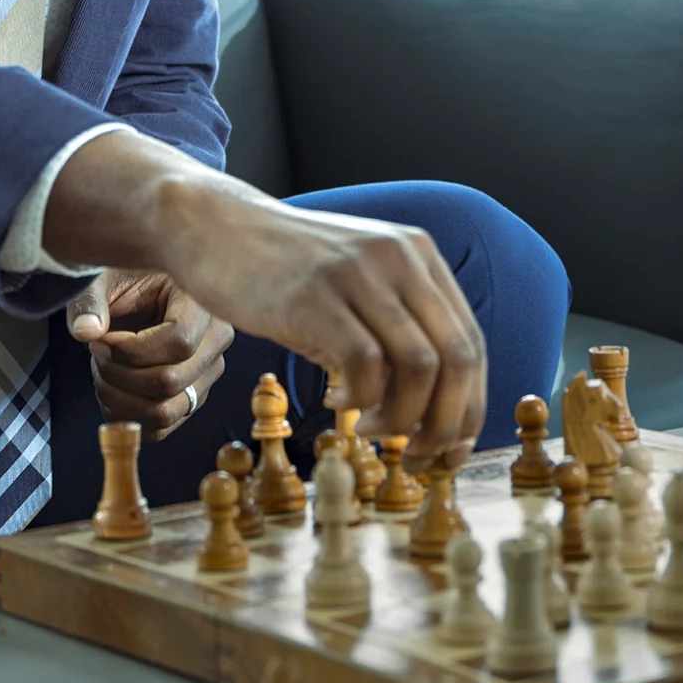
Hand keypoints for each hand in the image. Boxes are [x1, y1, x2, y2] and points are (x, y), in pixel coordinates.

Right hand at [41, 135, 486, 465]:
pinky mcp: (314, 294)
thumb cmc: (283, 270)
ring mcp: (357, 272)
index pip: (470, 343)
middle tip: (419, 458)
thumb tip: (431, 414)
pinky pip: (363, 364)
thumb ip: (393, 332)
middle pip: (457, 358)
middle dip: (447, 424)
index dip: (468, 407)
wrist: (212, 224)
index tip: (450, 449)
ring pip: (419, 365)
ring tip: (371, 430)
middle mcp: (399, 257)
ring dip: (403, 419)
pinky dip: (360, 400)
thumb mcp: (354, 287)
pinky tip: (335, 402)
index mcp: (417, 255)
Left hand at [65, 268, 233, 438]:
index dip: (131, 349)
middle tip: (95, 353)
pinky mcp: (194, 397)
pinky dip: (125, 416)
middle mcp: (217, 340)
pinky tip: (109, 388)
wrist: (141, 290)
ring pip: (165, 412)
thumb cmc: (125, 278)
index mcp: (203, 301)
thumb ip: (90, 302)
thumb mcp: (104, 279)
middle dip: (118, 374)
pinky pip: (160, 428)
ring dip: (119, 399)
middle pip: (170, 381)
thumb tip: (85, 332)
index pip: (179, 341)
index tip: (100, 339)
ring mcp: (209, 373)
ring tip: (101, 370)